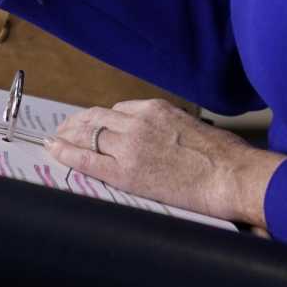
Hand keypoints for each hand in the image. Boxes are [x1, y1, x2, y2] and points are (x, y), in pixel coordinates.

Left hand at [46, 99, 286, 227]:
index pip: (118, 110)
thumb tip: (160, 141)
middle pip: (97, 118)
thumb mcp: (192, 127)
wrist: (231, 176)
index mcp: (155, 109)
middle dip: (78, 123)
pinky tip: (54, 150)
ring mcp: (130, 145)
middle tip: (64, 128)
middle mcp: (138, 121)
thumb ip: (167, 128)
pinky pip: (88, 159)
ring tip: (57, 139)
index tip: (92, 122)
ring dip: (69, 135)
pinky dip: (67, 153)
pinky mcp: (126, 171)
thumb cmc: (224, 157)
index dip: (101, 119)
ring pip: (89, 133)